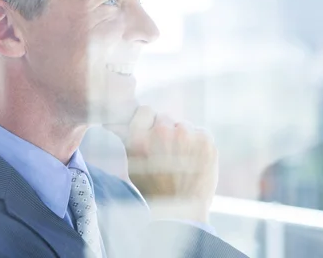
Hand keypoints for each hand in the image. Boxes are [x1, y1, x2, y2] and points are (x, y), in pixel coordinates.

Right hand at [106, 106, 217, 223]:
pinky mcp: (205, 140)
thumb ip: (129, 140)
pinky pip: (200, 132)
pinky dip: (198, 144)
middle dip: (165, 131)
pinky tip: (194, 161)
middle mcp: (162, 131)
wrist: (182, 212)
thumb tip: (117, 120)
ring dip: (182, 137)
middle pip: (165, 118)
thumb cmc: (154, 191)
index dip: (147, 122)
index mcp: (139, 137)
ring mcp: (186, 134)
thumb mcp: (132, 166)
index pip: (144, 111)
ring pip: (183, 125)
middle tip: (166, 153)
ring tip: (181, 161)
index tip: (150, 134)